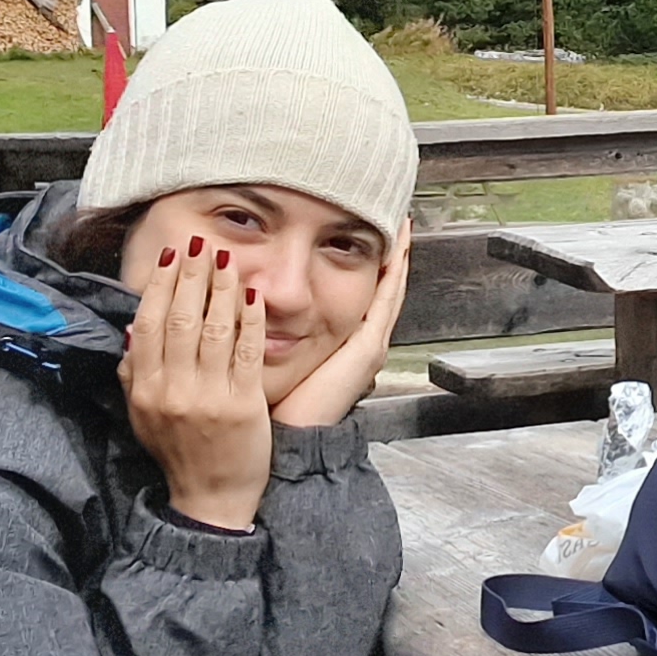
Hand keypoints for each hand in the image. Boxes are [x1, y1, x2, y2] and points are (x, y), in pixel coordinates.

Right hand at [125, 236, 273, 526]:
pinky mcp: (244, 404)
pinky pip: (247, 351)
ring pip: (214, 329)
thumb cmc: (178, 450)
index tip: (171, 256)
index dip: (160, 286)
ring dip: (220, 288)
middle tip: (200, 245)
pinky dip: (249, 319)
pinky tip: (252, 294)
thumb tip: (132, 327)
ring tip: (226, 259)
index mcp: (146, 389)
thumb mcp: (143, 414)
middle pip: (181, 319)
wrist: (210, 496)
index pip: (149, 325)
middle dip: (191, 276)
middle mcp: (173, 391)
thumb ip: (133, 372)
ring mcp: (209, 397)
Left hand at [276, 226, 413, 428]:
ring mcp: (372, 343)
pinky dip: (395, 271)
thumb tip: (254, 299)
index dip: (372, 267)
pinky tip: (397, 247)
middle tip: (397, 221)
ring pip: (390, 289)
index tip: (371, 236)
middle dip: (391, 255)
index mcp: (347, 345)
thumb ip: (272, 330)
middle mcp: (366, 341)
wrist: (299, 433)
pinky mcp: (369, 345)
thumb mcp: (279, 355)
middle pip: (385, 289)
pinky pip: (387, 298)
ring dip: (398, 257)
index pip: (365, 297)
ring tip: (402, 227)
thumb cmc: (286, 404)